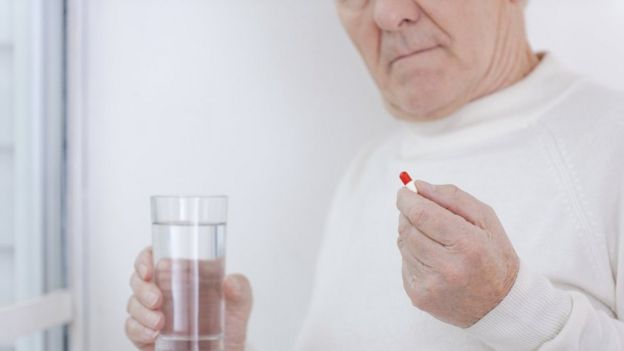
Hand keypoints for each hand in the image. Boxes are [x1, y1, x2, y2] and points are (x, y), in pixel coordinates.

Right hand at [125, 247, 252, 350]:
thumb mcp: (239, 305)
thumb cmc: (228, 325)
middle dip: (142, 288)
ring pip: (133, 303)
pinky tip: (152, 334)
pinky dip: (137, 329)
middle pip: (138, 279)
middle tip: (157, 301)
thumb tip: (230, 281)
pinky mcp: (147, 333)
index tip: (148, 269)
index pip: (155, 257)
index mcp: (182, 275)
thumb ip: (241, 291)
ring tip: (159, 323)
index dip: (145, 259)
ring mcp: (153, 312)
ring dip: (141, 311)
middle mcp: (164, 291)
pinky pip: (131, 327)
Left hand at [396, 180, 518, 327]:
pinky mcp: (419, 297)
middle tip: (418, 211)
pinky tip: (434, 261)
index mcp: (468, 244)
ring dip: (412, 235)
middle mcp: (448, 268)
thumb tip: (418, 187)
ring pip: (404, 245)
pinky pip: (404, 264)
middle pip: (408, 228)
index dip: (408, 200)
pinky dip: (413, 255)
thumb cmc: (493, 255)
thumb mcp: (485, 219)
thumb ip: (451, 197)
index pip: (422, 214)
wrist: (499, 305)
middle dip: (408, 214)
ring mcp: (431, 285)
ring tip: (435, 241)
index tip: (405, 192)